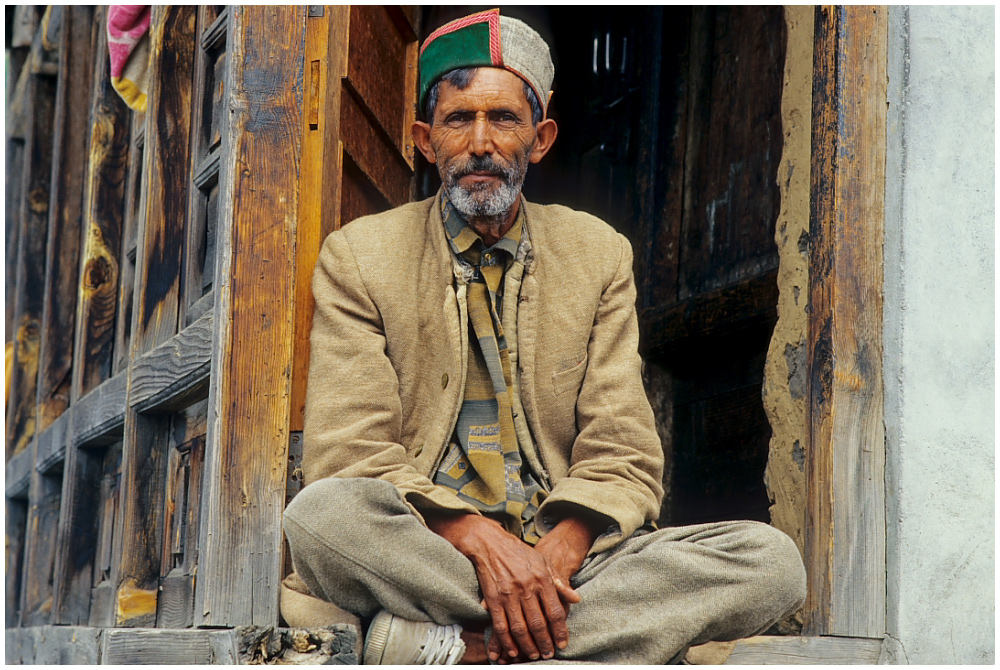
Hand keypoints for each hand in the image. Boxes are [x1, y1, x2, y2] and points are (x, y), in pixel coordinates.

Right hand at [486, 515, 600, 661]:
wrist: (491, 543)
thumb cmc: (520, 553)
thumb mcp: (543, 562)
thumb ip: (560, 582)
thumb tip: (576, 599)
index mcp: (542, 579)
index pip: (555, 611)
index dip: (560, 631)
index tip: (562, 644)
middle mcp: (526, 588)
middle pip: (538, 623)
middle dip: (544, 643)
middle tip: (548, 654)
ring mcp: (509, 594)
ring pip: (520, 628)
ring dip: (528, 646)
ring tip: (534, 655)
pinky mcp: (493, 599)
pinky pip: (501, 625)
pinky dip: (507, 641)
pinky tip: (513, 650)